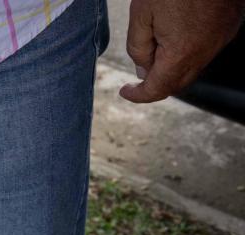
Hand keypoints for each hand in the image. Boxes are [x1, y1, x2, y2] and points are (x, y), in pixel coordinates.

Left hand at [120, 0, 244, 103]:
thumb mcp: (140, 15)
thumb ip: (138, 49)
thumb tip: (143, 71)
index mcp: (183, 52)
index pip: (159, 89)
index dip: (139, 95)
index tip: (126, 91)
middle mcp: (208, 50)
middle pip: (179, 82)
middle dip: (156, 82)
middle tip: (137, 75)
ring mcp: (223, 37)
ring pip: (195, 66)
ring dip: (174, 66)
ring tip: (156, 44)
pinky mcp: (231, 24)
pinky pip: (207, 49)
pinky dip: (190, 51)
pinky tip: (177, 33)